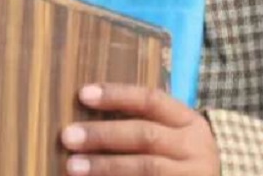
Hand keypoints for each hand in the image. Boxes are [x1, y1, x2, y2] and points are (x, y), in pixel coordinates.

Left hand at [60, 84, 219, 174]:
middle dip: (103, 135)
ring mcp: (192, 175)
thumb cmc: (179, 155)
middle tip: (67, 136)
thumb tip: (86, 105)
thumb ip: (141, 120)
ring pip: (146, 168)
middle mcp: (195, 148)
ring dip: (105, 167)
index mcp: (190, 122)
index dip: (116, 96)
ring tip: (72, 166)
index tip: (82, 94)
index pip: (151, 100)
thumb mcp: (173, 132)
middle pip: (145, 136)